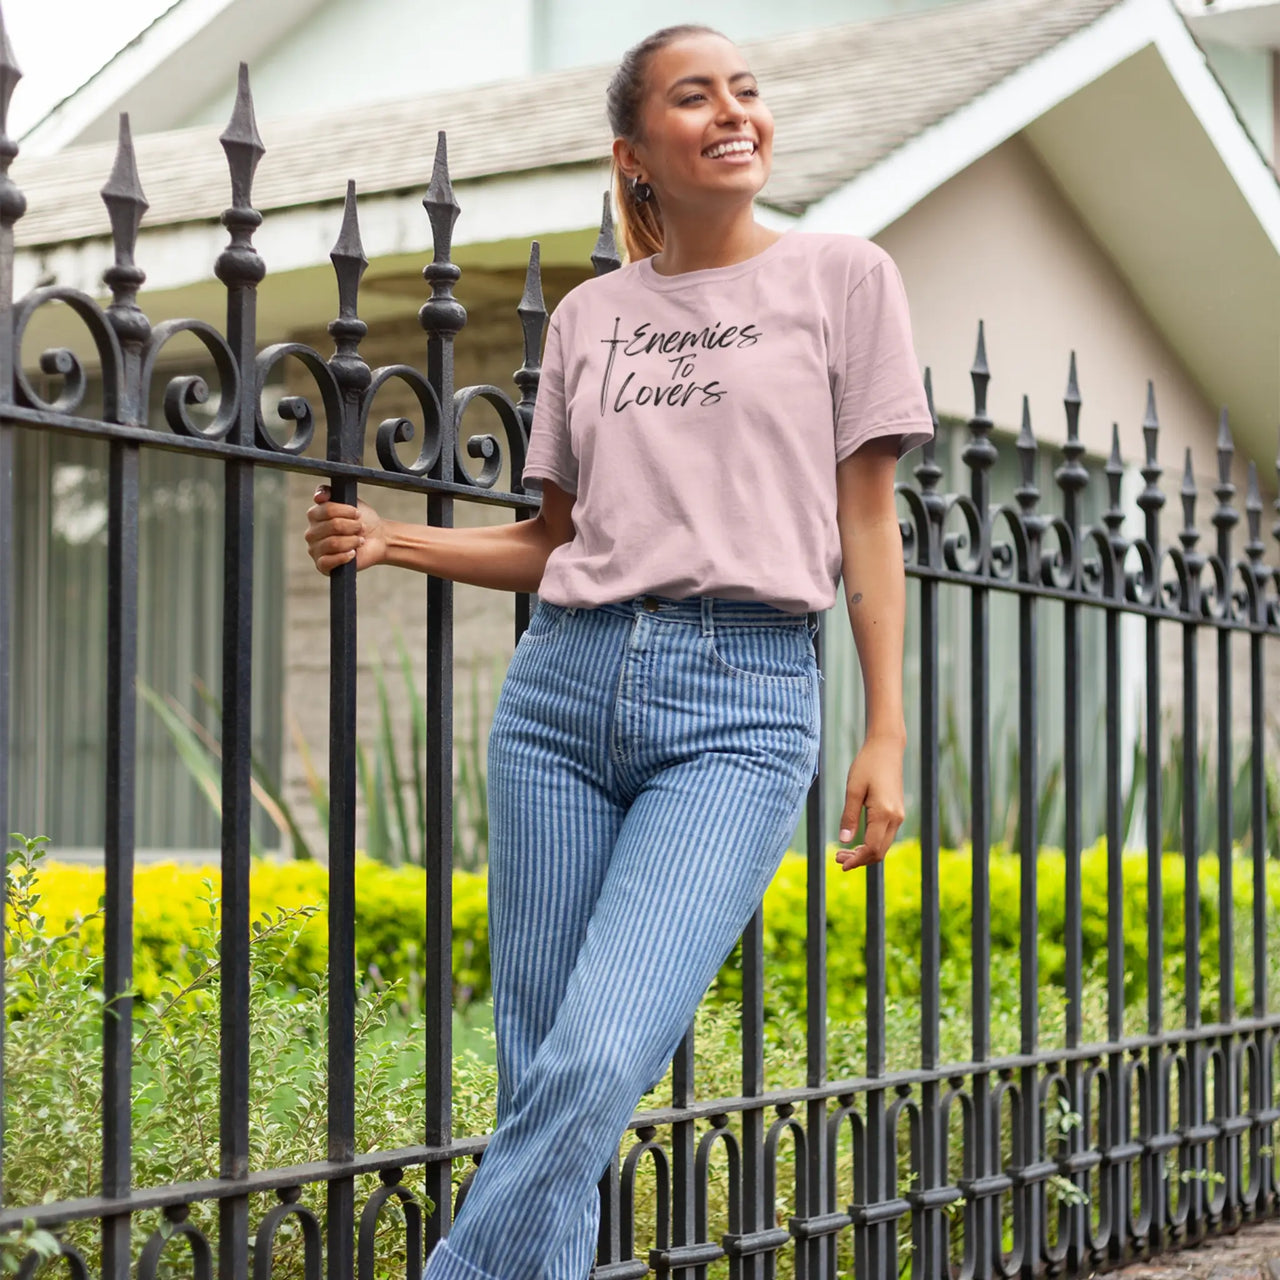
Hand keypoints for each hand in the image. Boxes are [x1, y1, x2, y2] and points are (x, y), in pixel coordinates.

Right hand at [305, 485, 385, 574]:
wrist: (377, 539)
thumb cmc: (362, 520)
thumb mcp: (349, 500)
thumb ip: (331, 492)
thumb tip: (318, 497)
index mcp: (314, 515)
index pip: (327, 509)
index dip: (347, 511)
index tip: (357, 514)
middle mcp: (311, 532)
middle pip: (333, 526)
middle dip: (353, 526)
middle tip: (361, 528)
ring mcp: (315, 550)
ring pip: (334, 543)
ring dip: (352, 541)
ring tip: (360, 540)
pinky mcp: (322, 566)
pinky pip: (329, 561)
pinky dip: (345, 556)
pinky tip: (353, 553)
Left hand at [835, 735, 905, 870]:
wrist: (887, 748)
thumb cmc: (867, 765)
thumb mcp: (853, 789)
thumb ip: (849, 816)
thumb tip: (844, 841)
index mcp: (884, 813)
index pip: (872, 848)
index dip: (857, 860)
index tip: (841, 865)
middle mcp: (896, 818)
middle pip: (879, 851)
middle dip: (859, 860)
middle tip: (837, 858)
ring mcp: (898, 816)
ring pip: (883, 845)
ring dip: (864, 853)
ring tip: (842, 852)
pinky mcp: (896, 812)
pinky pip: (885, 836)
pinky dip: (871, 844)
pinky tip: (856, 842)